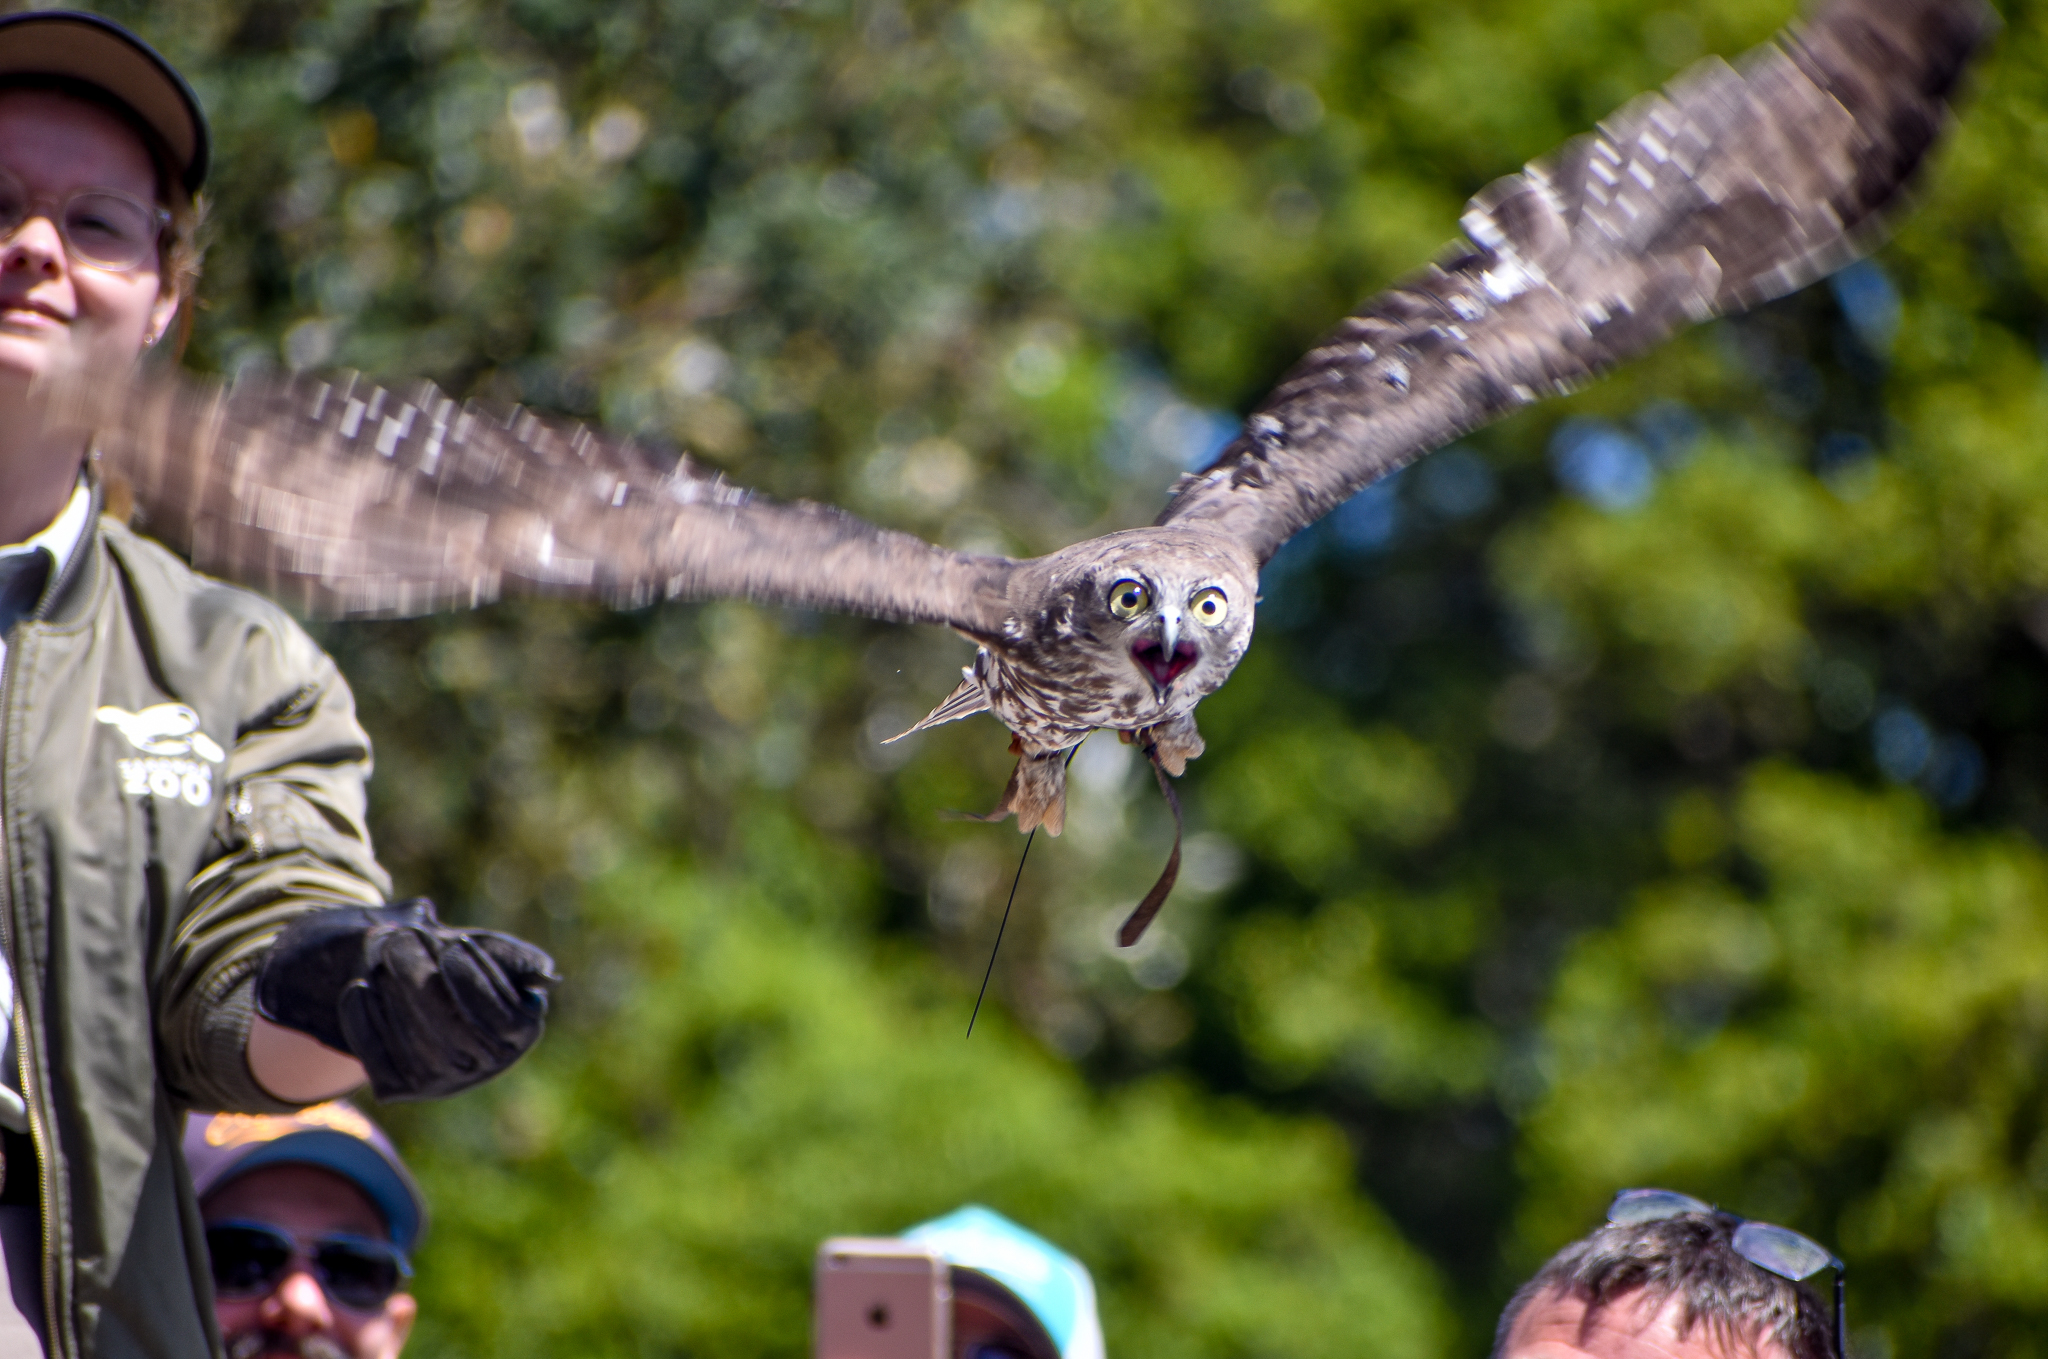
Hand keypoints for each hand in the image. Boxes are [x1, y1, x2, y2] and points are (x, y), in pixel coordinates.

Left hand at [256, 899, 557, 1101]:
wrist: (416, 986)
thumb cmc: (466, 965)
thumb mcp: (496, 955)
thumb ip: (520, 960)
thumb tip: (543, 975)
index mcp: (519, 1035)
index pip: (504, 1020)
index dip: (478, 981)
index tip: (458, 943)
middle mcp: (483, 1068)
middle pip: (455, 1034)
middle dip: (426, 981)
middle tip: (406, 936)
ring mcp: (438, 1083)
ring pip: (415, 1047)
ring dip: (395, 995)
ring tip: (386, 951)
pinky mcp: (396, 1088)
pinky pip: (378, 1059)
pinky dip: (364, 1022)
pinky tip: (359, 988)